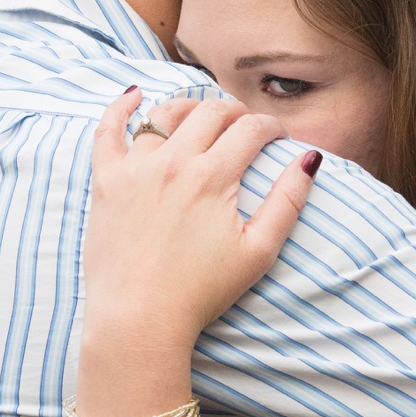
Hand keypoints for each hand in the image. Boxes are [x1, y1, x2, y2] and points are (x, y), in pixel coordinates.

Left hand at [75, 87, 321, 416]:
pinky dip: (121, 109)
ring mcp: (135, 168)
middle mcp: (173, 162)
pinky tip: (133, 97)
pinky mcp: (106, 181)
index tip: (277, 136)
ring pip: (164, 114)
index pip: (250, 130)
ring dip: (189, 108)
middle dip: (235, 112)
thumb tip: (309, 160)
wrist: (139, 320)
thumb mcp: (257, 253)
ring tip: (201, 117)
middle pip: (210, 112)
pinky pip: (108, 130)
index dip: (271, 128)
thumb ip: (286, 203)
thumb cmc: (201, 294)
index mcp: (213, 177)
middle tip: (244, 126)